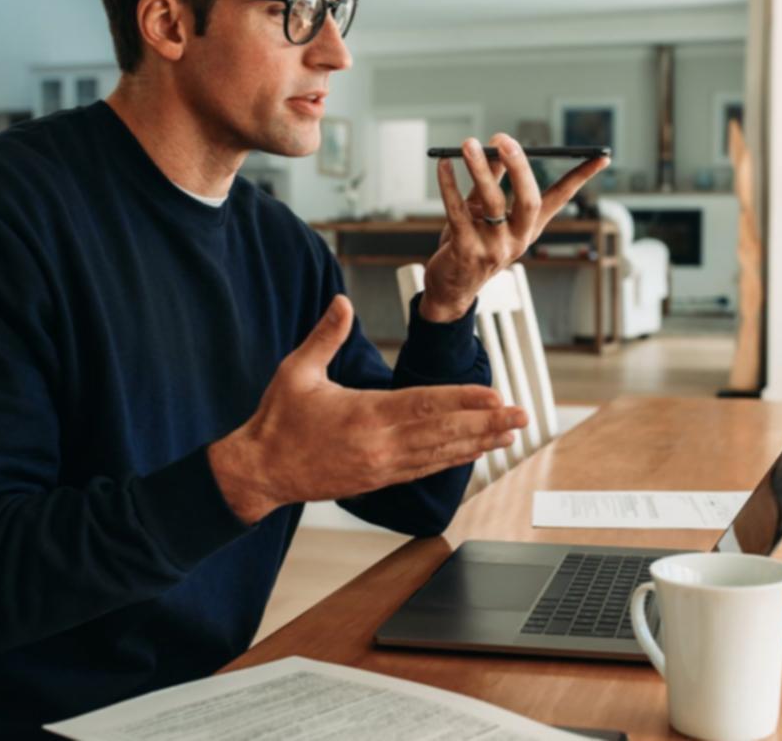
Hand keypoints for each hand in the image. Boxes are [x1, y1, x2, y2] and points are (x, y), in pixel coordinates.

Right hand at [207, 295, 528, 523]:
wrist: (260, 472)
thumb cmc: (278, 421)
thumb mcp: (296, 372)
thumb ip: (324, 336)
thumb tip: (342, 301)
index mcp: (364, 414)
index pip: (425, 404)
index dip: (463, 401)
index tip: (494, 395)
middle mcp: (380, 444)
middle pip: (444, 432)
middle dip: (486, 424)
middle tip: (521, 416)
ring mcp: (383, 466)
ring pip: (440, 454)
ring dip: (478, 444)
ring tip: (510, 435)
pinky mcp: (379, 480)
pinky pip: (425, 469)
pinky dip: (453, 461)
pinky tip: (474, 453)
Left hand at [420, 134, 608, 321]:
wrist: (449, 289)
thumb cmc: (468, 245)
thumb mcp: (483, 213)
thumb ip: (491, 180)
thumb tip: (495, 144)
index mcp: (528, 228)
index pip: (560, 199)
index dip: (580, 178)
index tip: (601, 157)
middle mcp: (517, 239)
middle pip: (529, 200)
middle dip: (519, 167)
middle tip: (505, 139)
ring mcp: (494, 248)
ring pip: (493, 203)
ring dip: (480, 169)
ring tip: (468, 144)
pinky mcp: (467, 252)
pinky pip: (457, 212)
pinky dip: (449, 186)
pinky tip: (443, 165)